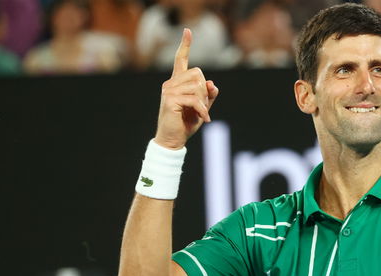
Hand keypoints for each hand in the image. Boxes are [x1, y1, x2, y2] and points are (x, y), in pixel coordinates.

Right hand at [154, 28, 219, 149]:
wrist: (173, 140)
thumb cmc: (186, 123)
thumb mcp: (202, 107)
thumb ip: (208, 95)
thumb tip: (212, 84)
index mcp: (177, 82)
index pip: (180, 60)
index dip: (185, 45)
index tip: (187, 31)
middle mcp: (171, 83)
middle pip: (198, 74)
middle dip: (205, 91)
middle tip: (202, 106)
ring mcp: (168, 90)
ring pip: (198, 86)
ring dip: (204, 102)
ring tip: (201, 114)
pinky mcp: (170, 99)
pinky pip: (194, 99)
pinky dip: (203, 110)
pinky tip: (204, 119)